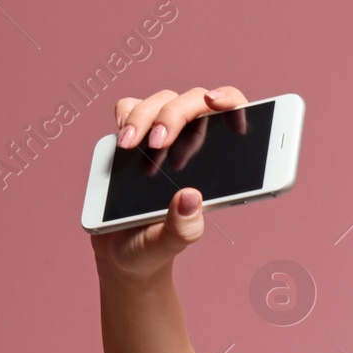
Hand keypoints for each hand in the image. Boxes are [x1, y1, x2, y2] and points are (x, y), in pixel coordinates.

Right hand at [89, 85, 248, 278]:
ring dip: (145, 117)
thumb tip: (191, 197)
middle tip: (158, 144)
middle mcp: (192, 144)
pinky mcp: (133, 135)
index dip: (231, 100)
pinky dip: (125, 116)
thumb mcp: (169, 244)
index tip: (216, 102)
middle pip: (193, 102)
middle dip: (174, 115)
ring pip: (162, 100)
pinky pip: (130, 107)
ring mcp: (162, 136)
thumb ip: (182, 227)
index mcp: (216, 166)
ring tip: (131, 147)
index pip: (233, 117)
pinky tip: (122, 141)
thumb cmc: (153, 247)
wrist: (119, 252)